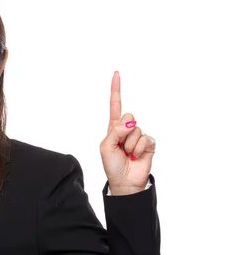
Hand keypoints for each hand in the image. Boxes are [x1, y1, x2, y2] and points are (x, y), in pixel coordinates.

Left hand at [100, 71, 155, 193]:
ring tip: (127, 154)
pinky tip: (136, 156)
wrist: (125, 181)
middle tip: (120, 146)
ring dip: (130, 144)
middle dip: (123, 132)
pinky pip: (146, 138)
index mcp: (114, 128)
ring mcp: (138, 135)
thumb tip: (130, 122)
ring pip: (136, 129)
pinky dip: (139, 148)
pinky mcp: (149, 143)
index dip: (116, 90)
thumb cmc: (112, 165)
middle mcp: (127, 129)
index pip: (115, 105)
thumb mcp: (106, 147)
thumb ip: (115, 131)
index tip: (116, 73)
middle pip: (128, 116)